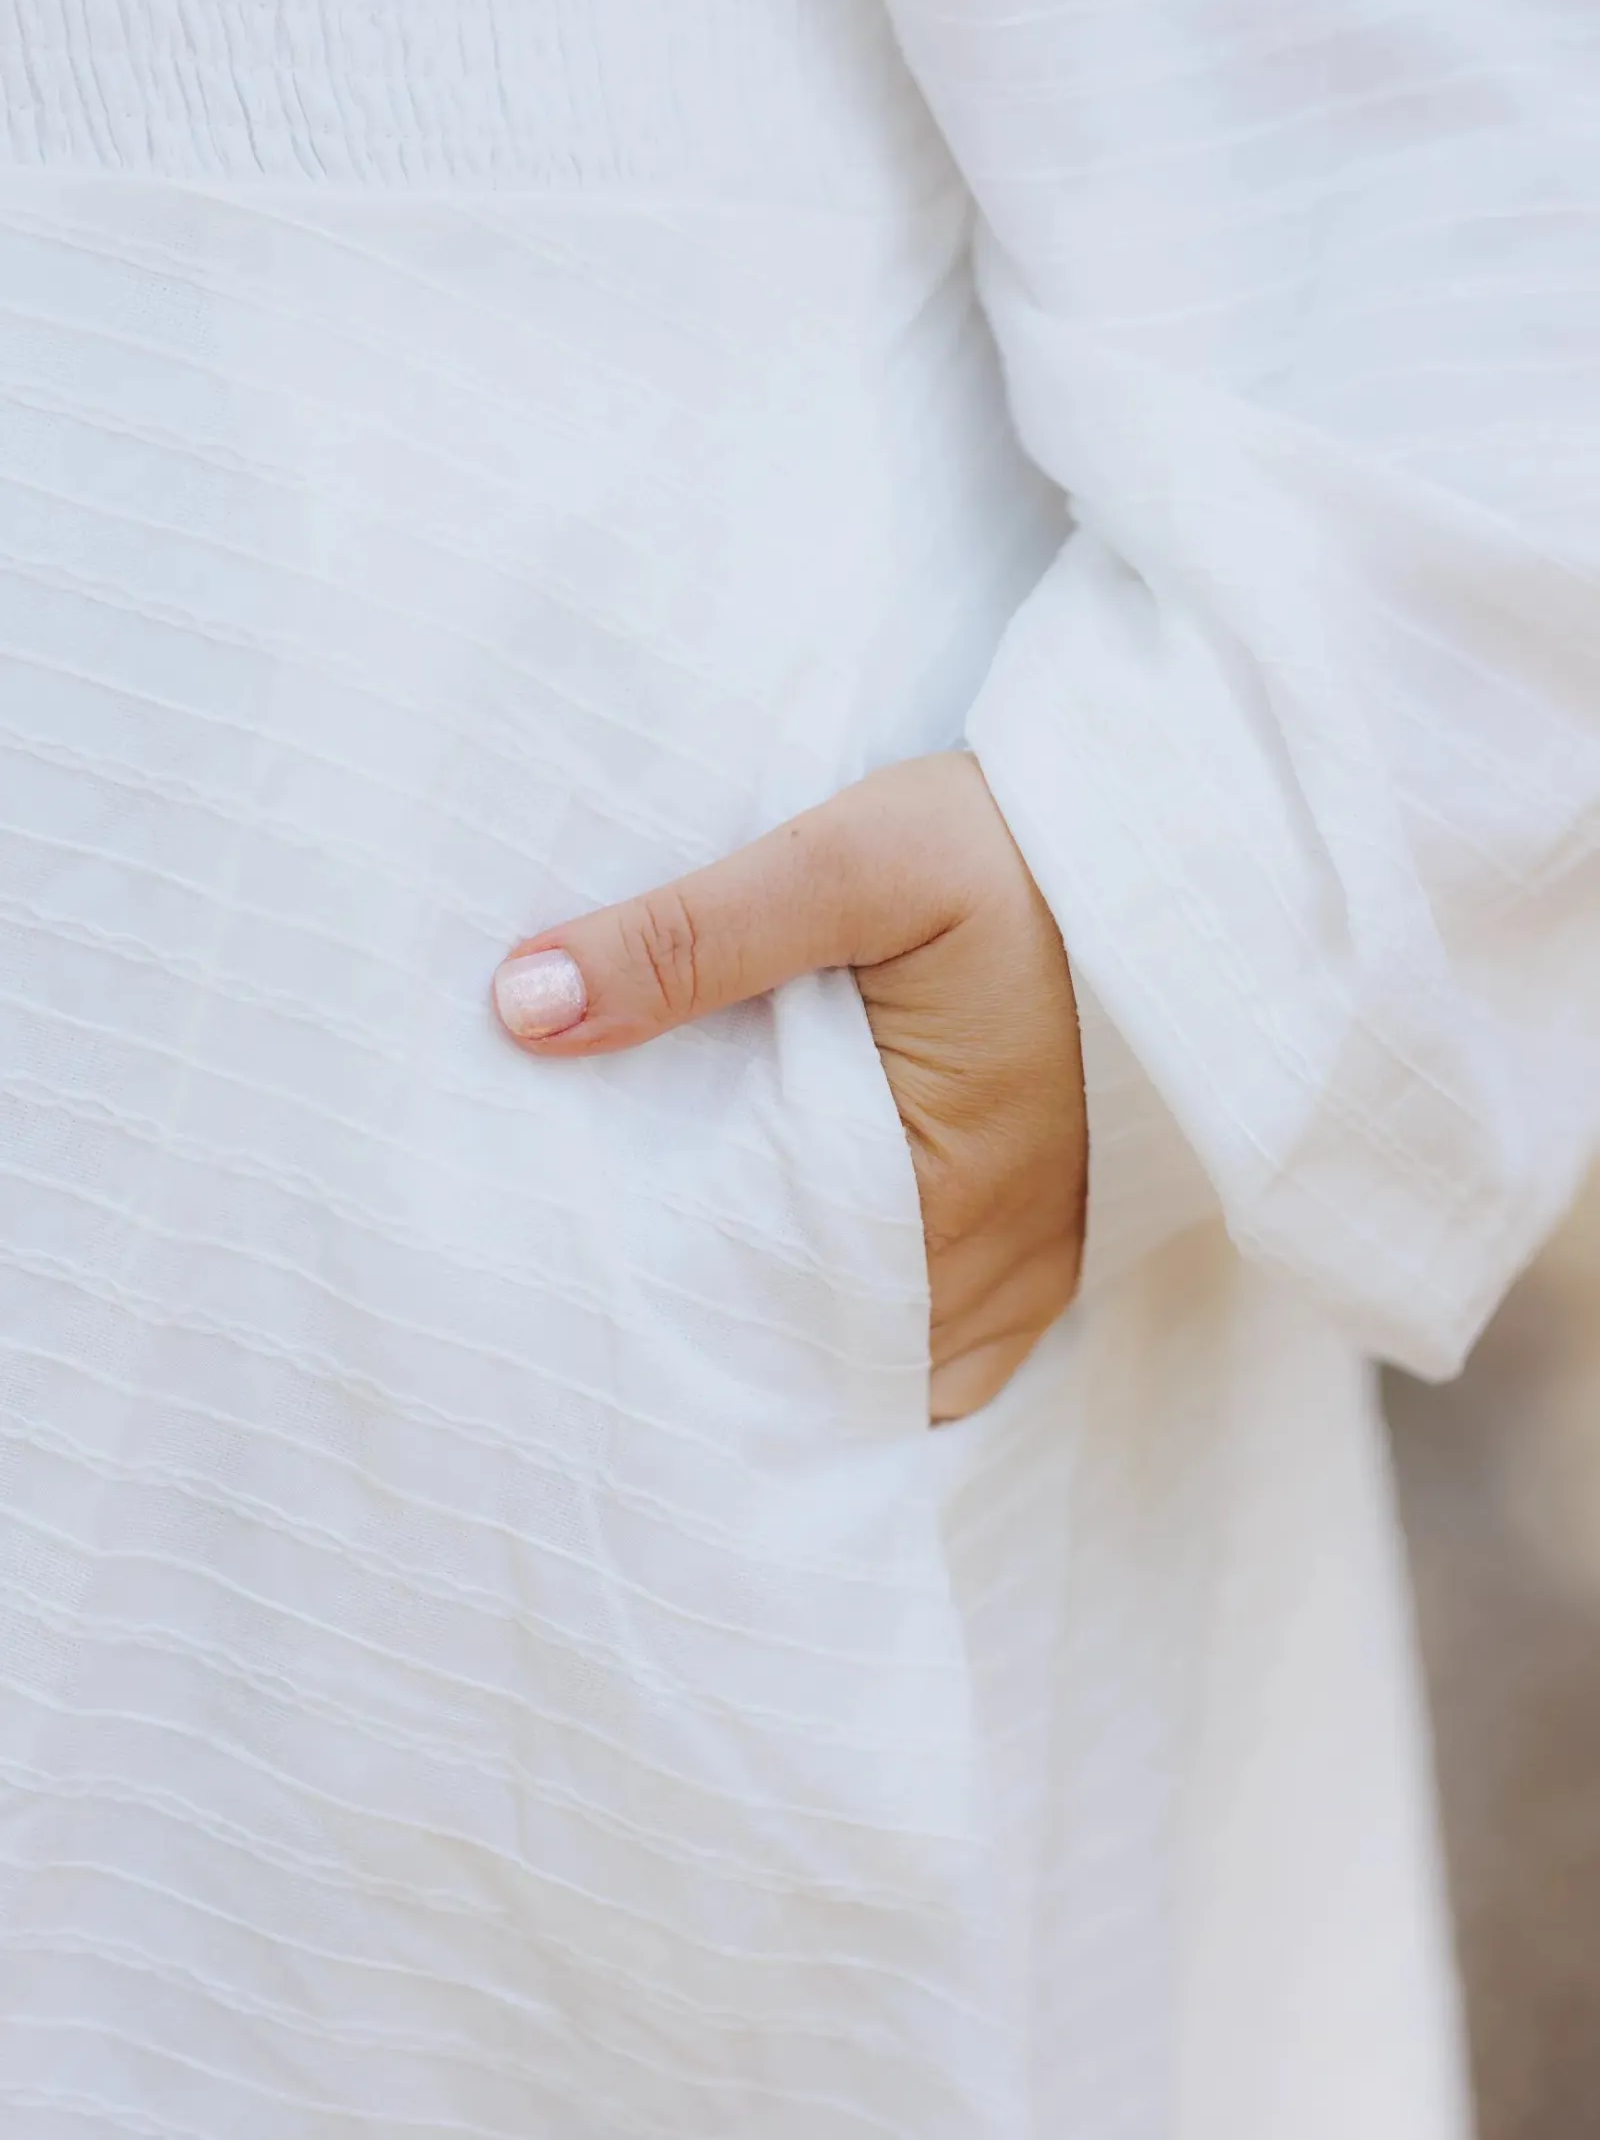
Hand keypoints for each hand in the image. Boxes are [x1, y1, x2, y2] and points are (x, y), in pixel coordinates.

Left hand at [492, 753, 1086, 1420]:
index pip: (769, 1309)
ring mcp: (1043, 1260)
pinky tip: (819, 1280)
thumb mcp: (846, 862)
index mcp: (942, 1194)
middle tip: (623, 1275)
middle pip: (832, 1347)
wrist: (1176, 827)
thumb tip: (524, 1010)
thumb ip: (688, 938)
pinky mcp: (1068, 1233)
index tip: (586, 1261)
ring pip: (894, 1356)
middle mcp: (1001, 1261)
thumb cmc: (1018, 846)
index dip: (673, 1296)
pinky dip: (884, 1330)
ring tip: (709, 1275)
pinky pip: (961, 1345)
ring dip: (809, 1329)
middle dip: (733, 1327)